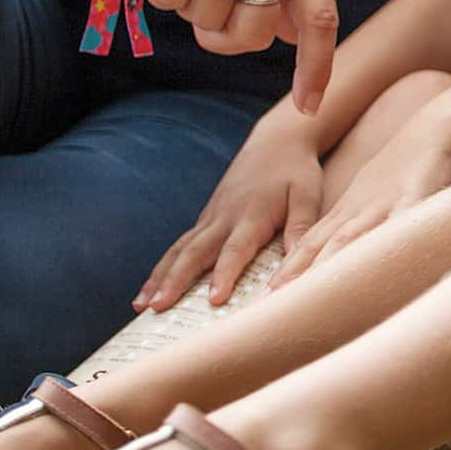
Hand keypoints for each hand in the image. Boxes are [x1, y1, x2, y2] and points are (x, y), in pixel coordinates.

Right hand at [132, 109, 324, 311]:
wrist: (276, 142)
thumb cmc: (296, 171)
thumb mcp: (308, 195)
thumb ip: (301, 228)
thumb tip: (299, 262)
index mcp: (251, 215)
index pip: (235, 250)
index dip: (224, 274)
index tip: (214, 299)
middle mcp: (224, 218)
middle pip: (195, 252)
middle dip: (175, 280)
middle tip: (158, 307)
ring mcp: (211, 217)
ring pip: (180, 250)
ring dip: (160, 277)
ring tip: (142, 306)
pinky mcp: (206, 218)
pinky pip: (180, 245)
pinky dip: (162, 268)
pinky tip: (149, 290)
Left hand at [267, 116, 450, 289]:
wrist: (435, 130)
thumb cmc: (403, 169)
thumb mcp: (371, 199)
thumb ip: (354, 229)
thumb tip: (336, 263)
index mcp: (347, 211)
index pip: (309, 245)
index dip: (288, 272)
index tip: (264, 299)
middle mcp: (359, 210)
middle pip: (322, 246)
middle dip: (296, 276)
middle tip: (272, 305)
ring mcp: (384, 205)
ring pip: (349, 240)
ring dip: (326, 267)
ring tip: (309, 297)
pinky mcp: (414, 200)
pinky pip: (398, 227)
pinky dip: (385, 246)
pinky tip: (378, 268)